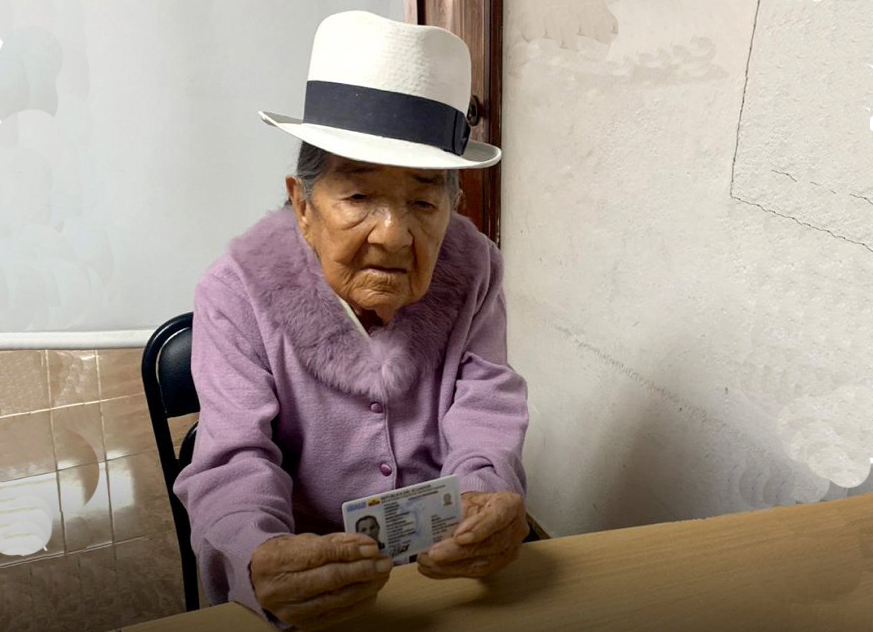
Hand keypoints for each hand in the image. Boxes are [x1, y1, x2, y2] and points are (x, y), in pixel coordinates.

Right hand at [250, 532, 392, 629]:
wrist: (259, 579)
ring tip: (382, 575)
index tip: (373, 547)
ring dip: (365, 587)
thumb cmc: (287, 555)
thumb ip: (337, 542)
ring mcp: (290, 610)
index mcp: (277, 559)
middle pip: (330, 579)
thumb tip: (367, 544)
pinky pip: (335, 615)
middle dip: (363, 570)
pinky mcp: (302, 624)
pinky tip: (371, 593)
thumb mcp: (306, 540)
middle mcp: (281, 588)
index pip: (320, 555)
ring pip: (335, 600)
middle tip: (384, 562)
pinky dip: (357, 604)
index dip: (350, 552)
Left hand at [417, 491, 527, 578]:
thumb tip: (431, 522)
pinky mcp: (498, 566)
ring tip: (427, 562)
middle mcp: (515, 530)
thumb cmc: (478, 503)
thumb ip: (456, 509)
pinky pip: (475, 573)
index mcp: (510, 504)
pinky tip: (432, 569)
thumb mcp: (468, 498)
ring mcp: (510, 551)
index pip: (498, 517)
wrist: (487, 512)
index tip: (458, 536)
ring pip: (483, 564)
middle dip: (458, 552)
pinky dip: (450, 571)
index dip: (480, 528)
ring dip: (451, 565)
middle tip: (434, 553)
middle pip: (490, 544)